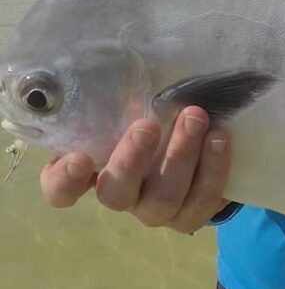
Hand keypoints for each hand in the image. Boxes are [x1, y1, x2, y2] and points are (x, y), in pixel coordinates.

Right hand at [39, 108, 231, 233]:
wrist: (200, 145)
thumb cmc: (157, 119)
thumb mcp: (135, 107)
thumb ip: (125, 100)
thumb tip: (130, 73)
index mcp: (95, 171)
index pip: (61, 189)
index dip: (64, 181)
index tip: (79, 159)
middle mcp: (123, 196)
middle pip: (116, 194)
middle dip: (132, 160)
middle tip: (147, 125)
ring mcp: (156, 211)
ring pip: (164, 198)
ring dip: (181, 156)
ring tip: (196, 118)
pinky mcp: (191, 215)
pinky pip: (202, 201)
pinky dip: (213, 169)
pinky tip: (219, 138)